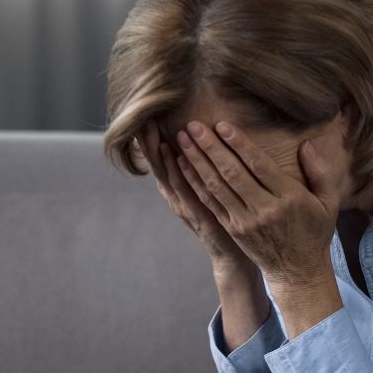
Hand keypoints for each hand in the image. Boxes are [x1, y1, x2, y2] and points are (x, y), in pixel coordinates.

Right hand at [135, 120, 250, 270]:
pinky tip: (175, 158)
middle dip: (149, 142)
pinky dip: (180, 175)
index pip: (162, 161)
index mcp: (180, 191)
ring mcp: (187, 208)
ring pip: (169, 176)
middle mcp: (178, 198)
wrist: (233, 256)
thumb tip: (200, 145)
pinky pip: (188, 193)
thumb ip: (202, 172)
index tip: (144, 116)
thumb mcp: (210, 193)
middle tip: (140, 117)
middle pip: (159, 165)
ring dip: (159, 153)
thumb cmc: (225, 219)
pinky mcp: (200, 218)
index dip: (152, 141)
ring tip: (150, 131)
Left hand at [174, 120, 340, 288]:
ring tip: (183, 139)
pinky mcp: (233, 228)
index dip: (239, 144)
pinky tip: (184, 165)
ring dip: (197, 161)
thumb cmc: (314, 233)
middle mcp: (264, 209)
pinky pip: (211, 202)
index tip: (222, 125)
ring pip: (217, 186)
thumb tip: (306, 145)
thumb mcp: (328, 203)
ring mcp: (245, 221)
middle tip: (192, 125)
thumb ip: (320, 172)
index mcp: (289, 198)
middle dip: (210, 147)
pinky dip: (195, 182)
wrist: (297, 272)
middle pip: (233, 173)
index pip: (260, 166)